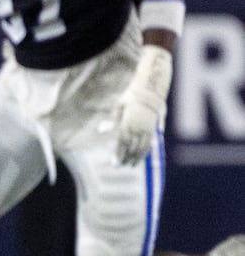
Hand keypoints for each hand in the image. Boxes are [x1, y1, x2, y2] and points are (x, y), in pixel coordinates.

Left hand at [115, 45, 170, 164]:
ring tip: (131, 165)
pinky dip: (146, 152)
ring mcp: (148, 128)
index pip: (122, 143)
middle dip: (126, 158)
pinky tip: (142, 157)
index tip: (115, 164)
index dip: (118, 154)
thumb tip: (101, 130)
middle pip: (132, 148)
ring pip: (142, 148)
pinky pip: (151, 143)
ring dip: (136, 157)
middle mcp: (138, 128)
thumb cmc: (131, 98)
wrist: (150, 90)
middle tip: (121, 166)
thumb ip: (112, 121)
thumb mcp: (118, 107)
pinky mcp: (155, 128)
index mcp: (128, 123)